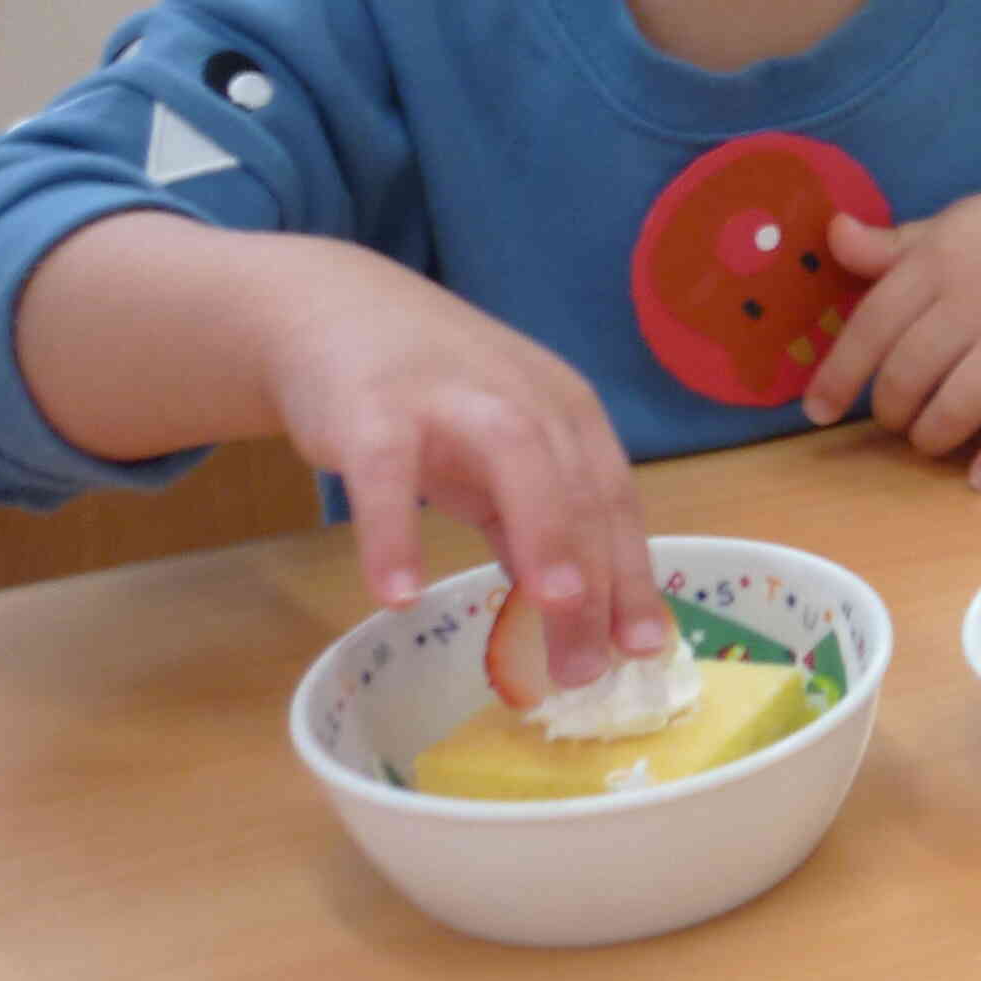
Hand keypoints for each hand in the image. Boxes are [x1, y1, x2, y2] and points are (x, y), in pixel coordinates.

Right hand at [257, 242, 665, 687]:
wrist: (334, 312)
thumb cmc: (435, 400)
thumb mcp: (500, 457)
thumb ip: (534, 526)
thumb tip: (576, 617)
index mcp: (568, 415)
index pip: (613, 500)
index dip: (633, 573)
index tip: (645, 648)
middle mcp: (526, 398)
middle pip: (578, 488)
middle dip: (595, 578)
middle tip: (592, 667)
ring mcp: (451, 397)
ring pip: (516, 458)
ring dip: (543, 532)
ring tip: (555, 609)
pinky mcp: (372, 407)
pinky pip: (386, 472)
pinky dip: (394, 533)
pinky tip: (397, 596)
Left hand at [804, 173, 980, 486]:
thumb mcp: (959, 222)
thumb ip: (894, 245)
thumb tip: (832, 236)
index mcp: (940, 260)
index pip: (871, 327)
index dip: (838, 376)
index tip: (818, 412)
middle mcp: (977, 299)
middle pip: (909, 376)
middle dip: (891, 413)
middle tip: (896, 421)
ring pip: (958, 407)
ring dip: (933, 439)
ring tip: (931, 442)